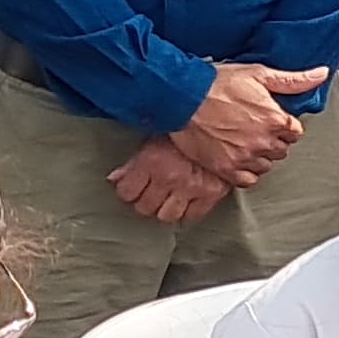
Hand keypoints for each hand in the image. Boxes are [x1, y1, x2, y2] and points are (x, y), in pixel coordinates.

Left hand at [110, 135, 233, 223]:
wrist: (224, 122)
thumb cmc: (189, 125)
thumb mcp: (156, 135)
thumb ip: (134, 160)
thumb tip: (114, 178)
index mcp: (152, 160)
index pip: (127, 192)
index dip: (128, 190)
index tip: (132, 187)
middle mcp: (169, 177)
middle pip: (145, 207)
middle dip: (145, 201)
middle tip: (150, 193)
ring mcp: (190, 187)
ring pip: (167, 216)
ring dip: (165, 209)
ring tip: (167, 199)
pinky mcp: (211, 193)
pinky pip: (194, 215)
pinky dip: (189, 212)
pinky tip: (187, 201)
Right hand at [173, 62, 320, 182]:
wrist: (183, 98)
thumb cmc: (218, 83)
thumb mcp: (259, 74)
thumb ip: (294, 80)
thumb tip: (321, 73)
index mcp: (275, 120)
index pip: (295, 132)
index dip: (284, 125)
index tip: (271, 119)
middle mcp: (263, 142)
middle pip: (282, 150)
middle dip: (273, 140)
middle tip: (255, 128)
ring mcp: (244, 157)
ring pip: (266, 165)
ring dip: (260, 155)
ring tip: (244, 141)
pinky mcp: (226, 169)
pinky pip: (248, 180)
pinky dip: (246, 171)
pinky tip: (238, 157)